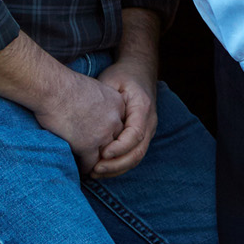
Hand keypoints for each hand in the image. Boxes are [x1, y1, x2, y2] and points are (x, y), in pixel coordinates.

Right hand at [34, 71, 126, 175]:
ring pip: (106, 157)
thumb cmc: (64, 86)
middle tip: (99, 161)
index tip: (101, 142)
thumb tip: (93, 113)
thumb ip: (99, 104)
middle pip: (116, 142)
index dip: (111, 136)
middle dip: (107, 152)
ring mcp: (103, 133)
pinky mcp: (88, 145)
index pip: (121, 127)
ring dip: (98, 164)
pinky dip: (85, 170)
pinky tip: (78, 170)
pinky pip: (90, 164)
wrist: (52, 88)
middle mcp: (115, 120)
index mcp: (118, 104)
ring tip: (90, 170)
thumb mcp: (93, 89)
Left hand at [89, 59, 158, 179]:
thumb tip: (92, 124)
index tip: (102, 153)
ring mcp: (149, 130)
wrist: (139, 70)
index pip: (136, 134)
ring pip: (137, 157)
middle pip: (138, 151)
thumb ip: (105, 101)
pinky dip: (119, 166)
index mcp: (143, 107)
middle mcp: (150, 121)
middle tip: (95, 169)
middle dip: (116, 165)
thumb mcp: (112, 81)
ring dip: (117, 169)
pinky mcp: (142, 135)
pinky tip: (102, 169)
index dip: (120, 147)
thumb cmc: (122, 75)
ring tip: (95, 172)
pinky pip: (134, 155)